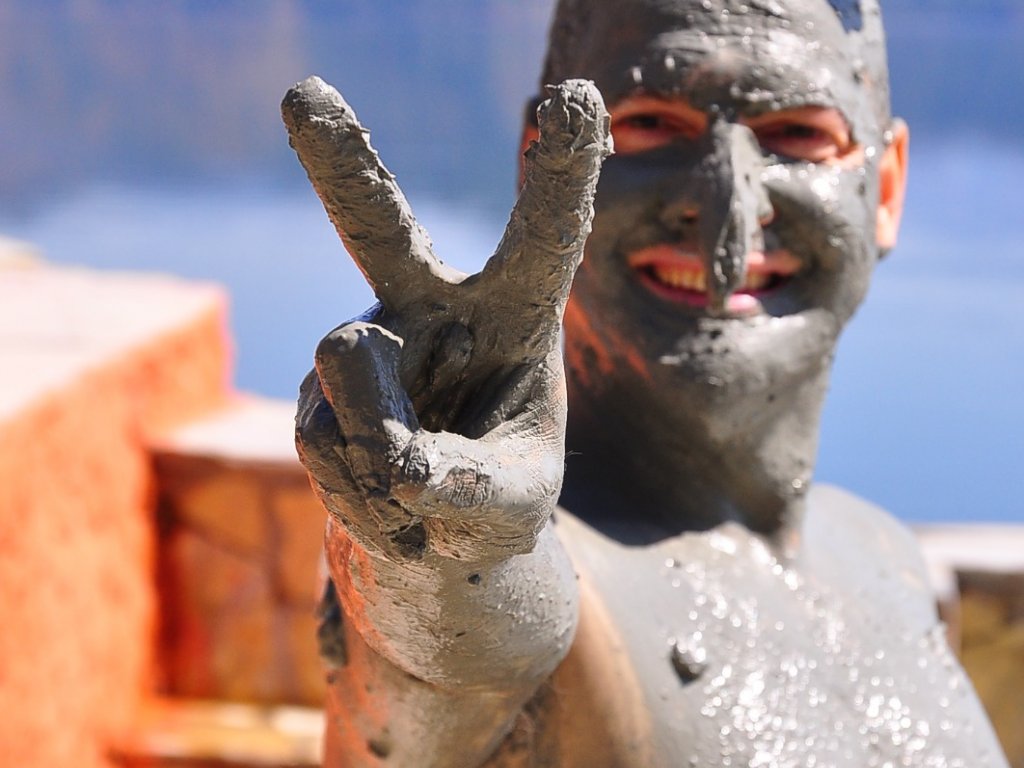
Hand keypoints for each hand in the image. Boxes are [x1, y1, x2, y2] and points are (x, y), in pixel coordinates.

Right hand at [284, 76, 609, 563]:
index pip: (542, 236)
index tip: (577, 94)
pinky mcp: (316, 394)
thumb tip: (393, 461)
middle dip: (343, 165)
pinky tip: (384, 501)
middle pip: (380, 228)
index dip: (559, 172)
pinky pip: (323, 437)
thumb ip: (470, 485)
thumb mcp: (515, 502)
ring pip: (351, 369)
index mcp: (516, 312)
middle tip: (303, 96)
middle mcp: (431, 308)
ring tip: (418, 499)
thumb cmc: (501, 498)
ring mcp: (367, 345)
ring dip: (383, 454)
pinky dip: (359, 494)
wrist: (436, 535)